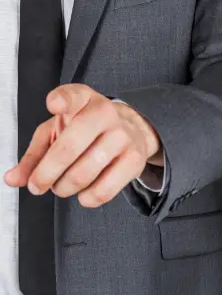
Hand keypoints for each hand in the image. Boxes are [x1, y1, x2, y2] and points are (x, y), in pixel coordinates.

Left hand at [4, 84, 162, 207]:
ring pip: (84, 174)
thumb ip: (35, 154)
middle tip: (38, 185)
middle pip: (69, 148)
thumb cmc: (87, 129)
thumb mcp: (57, 131)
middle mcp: (105, 115)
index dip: (62, 100)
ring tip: (63, 186)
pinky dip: (87, 198)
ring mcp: (123, 137)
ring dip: (65, 188)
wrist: (132, 129)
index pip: (72, 95)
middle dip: (45, 174)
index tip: (54, 106)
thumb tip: (14, 178)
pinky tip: (84, 193)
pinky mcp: (134, 160)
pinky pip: (104, 190)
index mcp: (83, 100)